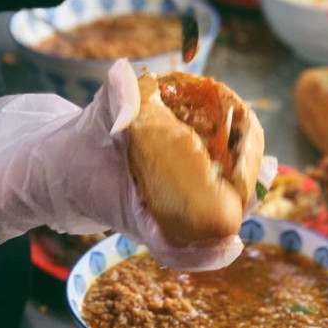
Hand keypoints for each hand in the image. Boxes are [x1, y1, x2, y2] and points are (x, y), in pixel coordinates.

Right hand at [0, 61, 262, 270]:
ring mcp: (171, 206)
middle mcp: (161, 217)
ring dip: (244, 188)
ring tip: (271, 164)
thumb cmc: (71, 155)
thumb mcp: (86, 129)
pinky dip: (231, 170)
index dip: (205, 254)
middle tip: (268, 175)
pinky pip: (210, 187)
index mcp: (137, 217)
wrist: (56, 164)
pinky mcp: (176, 191)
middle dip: (241, 205)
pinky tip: (249, 148)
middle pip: (209, 226)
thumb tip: (122, 73)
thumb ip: (106, 105)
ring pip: (215, 206)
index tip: (234, 245)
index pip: (173, 248)